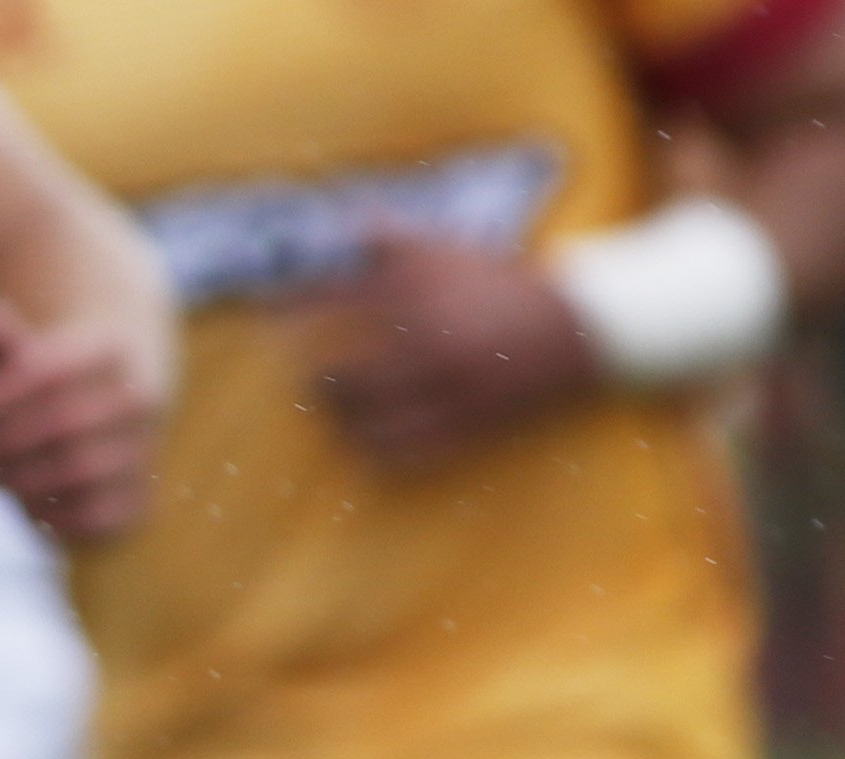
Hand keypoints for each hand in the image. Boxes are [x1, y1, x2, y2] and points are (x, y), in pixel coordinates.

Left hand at [0, 294, 160, 542]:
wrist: (108, 415)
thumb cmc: (42, 382)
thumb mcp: (17, 353)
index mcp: (112, 350)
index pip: (50, 371)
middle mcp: (140, 399)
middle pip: (62, 423)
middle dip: (3, 440)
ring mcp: (145, 451)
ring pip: (77, 470)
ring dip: (20, 477)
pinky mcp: (138, 500)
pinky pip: (91, 514)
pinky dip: (48, 511)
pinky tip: (21, 497)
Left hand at [304, 231, 601, 472]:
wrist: (576, 327)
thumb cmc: (500, 283)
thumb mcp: (448, 249)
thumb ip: (391, 239)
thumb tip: (342, 223)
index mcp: (419, 292)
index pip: (332, 298)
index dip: (290, 308)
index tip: (268, 314)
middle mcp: (425, 340)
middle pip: (335, 372)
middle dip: (308, 373)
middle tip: (300, 373)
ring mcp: (442, 387)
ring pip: (362, 418)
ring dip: (337, 415)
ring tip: (329, 408)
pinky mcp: (460, 425)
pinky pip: (398, 449)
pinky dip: (373, 446)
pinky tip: (363, 437)